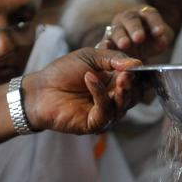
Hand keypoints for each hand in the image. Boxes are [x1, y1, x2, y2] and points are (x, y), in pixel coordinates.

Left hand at [22, 48, 141, 133]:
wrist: (41, 89)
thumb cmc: (63, 72)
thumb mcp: (90, 57)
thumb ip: (113, 58)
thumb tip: (137, 62)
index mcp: (115, 85)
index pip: (136, 82)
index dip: (140, 75)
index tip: (139, 65)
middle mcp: (114, 101)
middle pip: (134, 96)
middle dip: (133, 84)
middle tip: (129, 72)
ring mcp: (106, 114)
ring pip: (123, 105)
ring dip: (123, 90)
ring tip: (119, 76)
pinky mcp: (95, 124)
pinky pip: (106, 112)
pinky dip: (100, 94)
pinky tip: (90, 79)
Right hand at [96, 5, 175, 60]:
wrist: (137, 49)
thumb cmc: (152, 41)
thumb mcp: (161, 40)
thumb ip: (162, 40)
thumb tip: (161, 40)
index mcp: (144, 13)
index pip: (150, 14)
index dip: (155, 22)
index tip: (160, 32)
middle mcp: (128, 18)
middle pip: (131, 19)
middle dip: (135, 28)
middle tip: (139, 38)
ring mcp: (117, 28)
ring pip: (117, 30)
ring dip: (121, 37)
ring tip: (125, 44)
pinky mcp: (108, 41)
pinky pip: (105, 43)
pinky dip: (105, 46)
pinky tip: (107, 49)